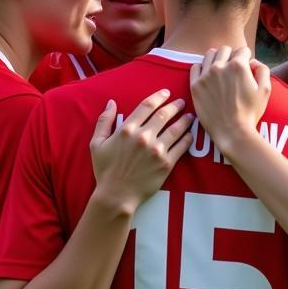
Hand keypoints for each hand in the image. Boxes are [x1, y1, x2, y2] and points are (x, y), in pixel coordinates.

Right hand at [90, 91, 193, 215]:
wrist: (116, 195)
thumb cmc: (105, 170)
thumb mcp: (97, 143)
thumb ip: (104, 121)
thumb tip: (111, 102)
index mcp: (127, 129)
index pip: (147, 106)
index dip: (158, 97)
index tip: (166, 93)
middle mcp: (144, 137)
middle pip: (164, 115)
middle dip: (175, 106)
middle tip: (181, 102)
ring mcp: (157, 150)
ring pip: (176, 129)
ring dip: (185, 120)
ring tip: (190, 116)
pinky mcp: (166, 164)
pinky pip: (181, 147)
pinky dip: (187, 139)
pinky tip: (190, 135)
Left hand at [190, 47, 270, 153]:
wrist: (232, 132)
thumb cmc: (250, 113)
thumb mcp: (265, 90)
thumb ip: (262, 69)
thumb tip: (253, 62)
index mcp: (239, 66)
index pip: (243, 50)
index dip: (247, 58)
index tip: (246, 67)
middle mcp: (220, 66)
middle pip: (225, 50)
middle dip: (231, 56)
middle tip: (233, 69)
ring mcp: (206, 75)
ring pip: (210, 55)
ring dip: (217, 59)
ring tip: (220, 70)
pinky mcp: (195, 85)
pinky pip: (195, 67)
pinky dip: (202, 68)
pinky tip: (208, 76)